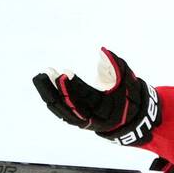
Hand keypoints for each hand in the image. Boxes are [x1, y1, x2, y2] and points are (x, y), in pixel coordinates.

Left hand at [32, 49, 160, 145]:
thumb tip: (101, 51)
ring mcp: (83, 121)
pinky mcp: (78, 120)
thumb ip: (116, 64)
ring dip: (49, 94)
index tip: (63, 72)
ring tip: (40, 77)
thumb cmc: (131, 96)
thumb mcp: (128, 78)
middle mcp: (92, 118)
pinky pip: (62, 111)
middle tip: (45, 73)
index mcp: (105, 109)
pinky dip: (53, 100)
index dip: (72, 86)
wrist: (133, 119)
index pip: (83, 98)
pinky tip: (45, 86)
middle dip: (54, 90)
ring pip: (62, 110)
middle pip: (67, 107)